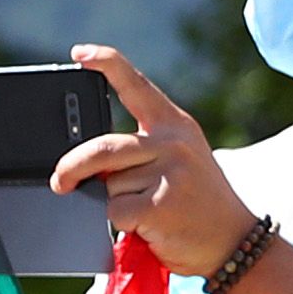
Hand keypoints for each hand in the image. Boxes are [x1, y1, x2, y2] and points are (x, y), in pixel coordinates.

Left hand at [51, 46, 255, 274]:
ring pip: (107, 184)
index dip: (105, 64)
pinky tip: (147, 226)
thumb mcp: (179, 160)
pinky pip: (115, 210)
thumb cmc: (195, 202)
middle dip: (72, 167)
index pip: (136, 85)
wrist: (233, 240)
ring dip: (113, 203)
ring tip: (144, 210)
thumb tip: (87, 162)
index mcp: (174, 124)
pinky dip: (120, 223)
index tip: (79, 53)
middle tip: (60, 181)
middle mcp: (173, 142)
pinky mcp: (162, 205)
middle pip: (101, 147)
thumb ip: (142, 150)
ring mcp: (169, 172)